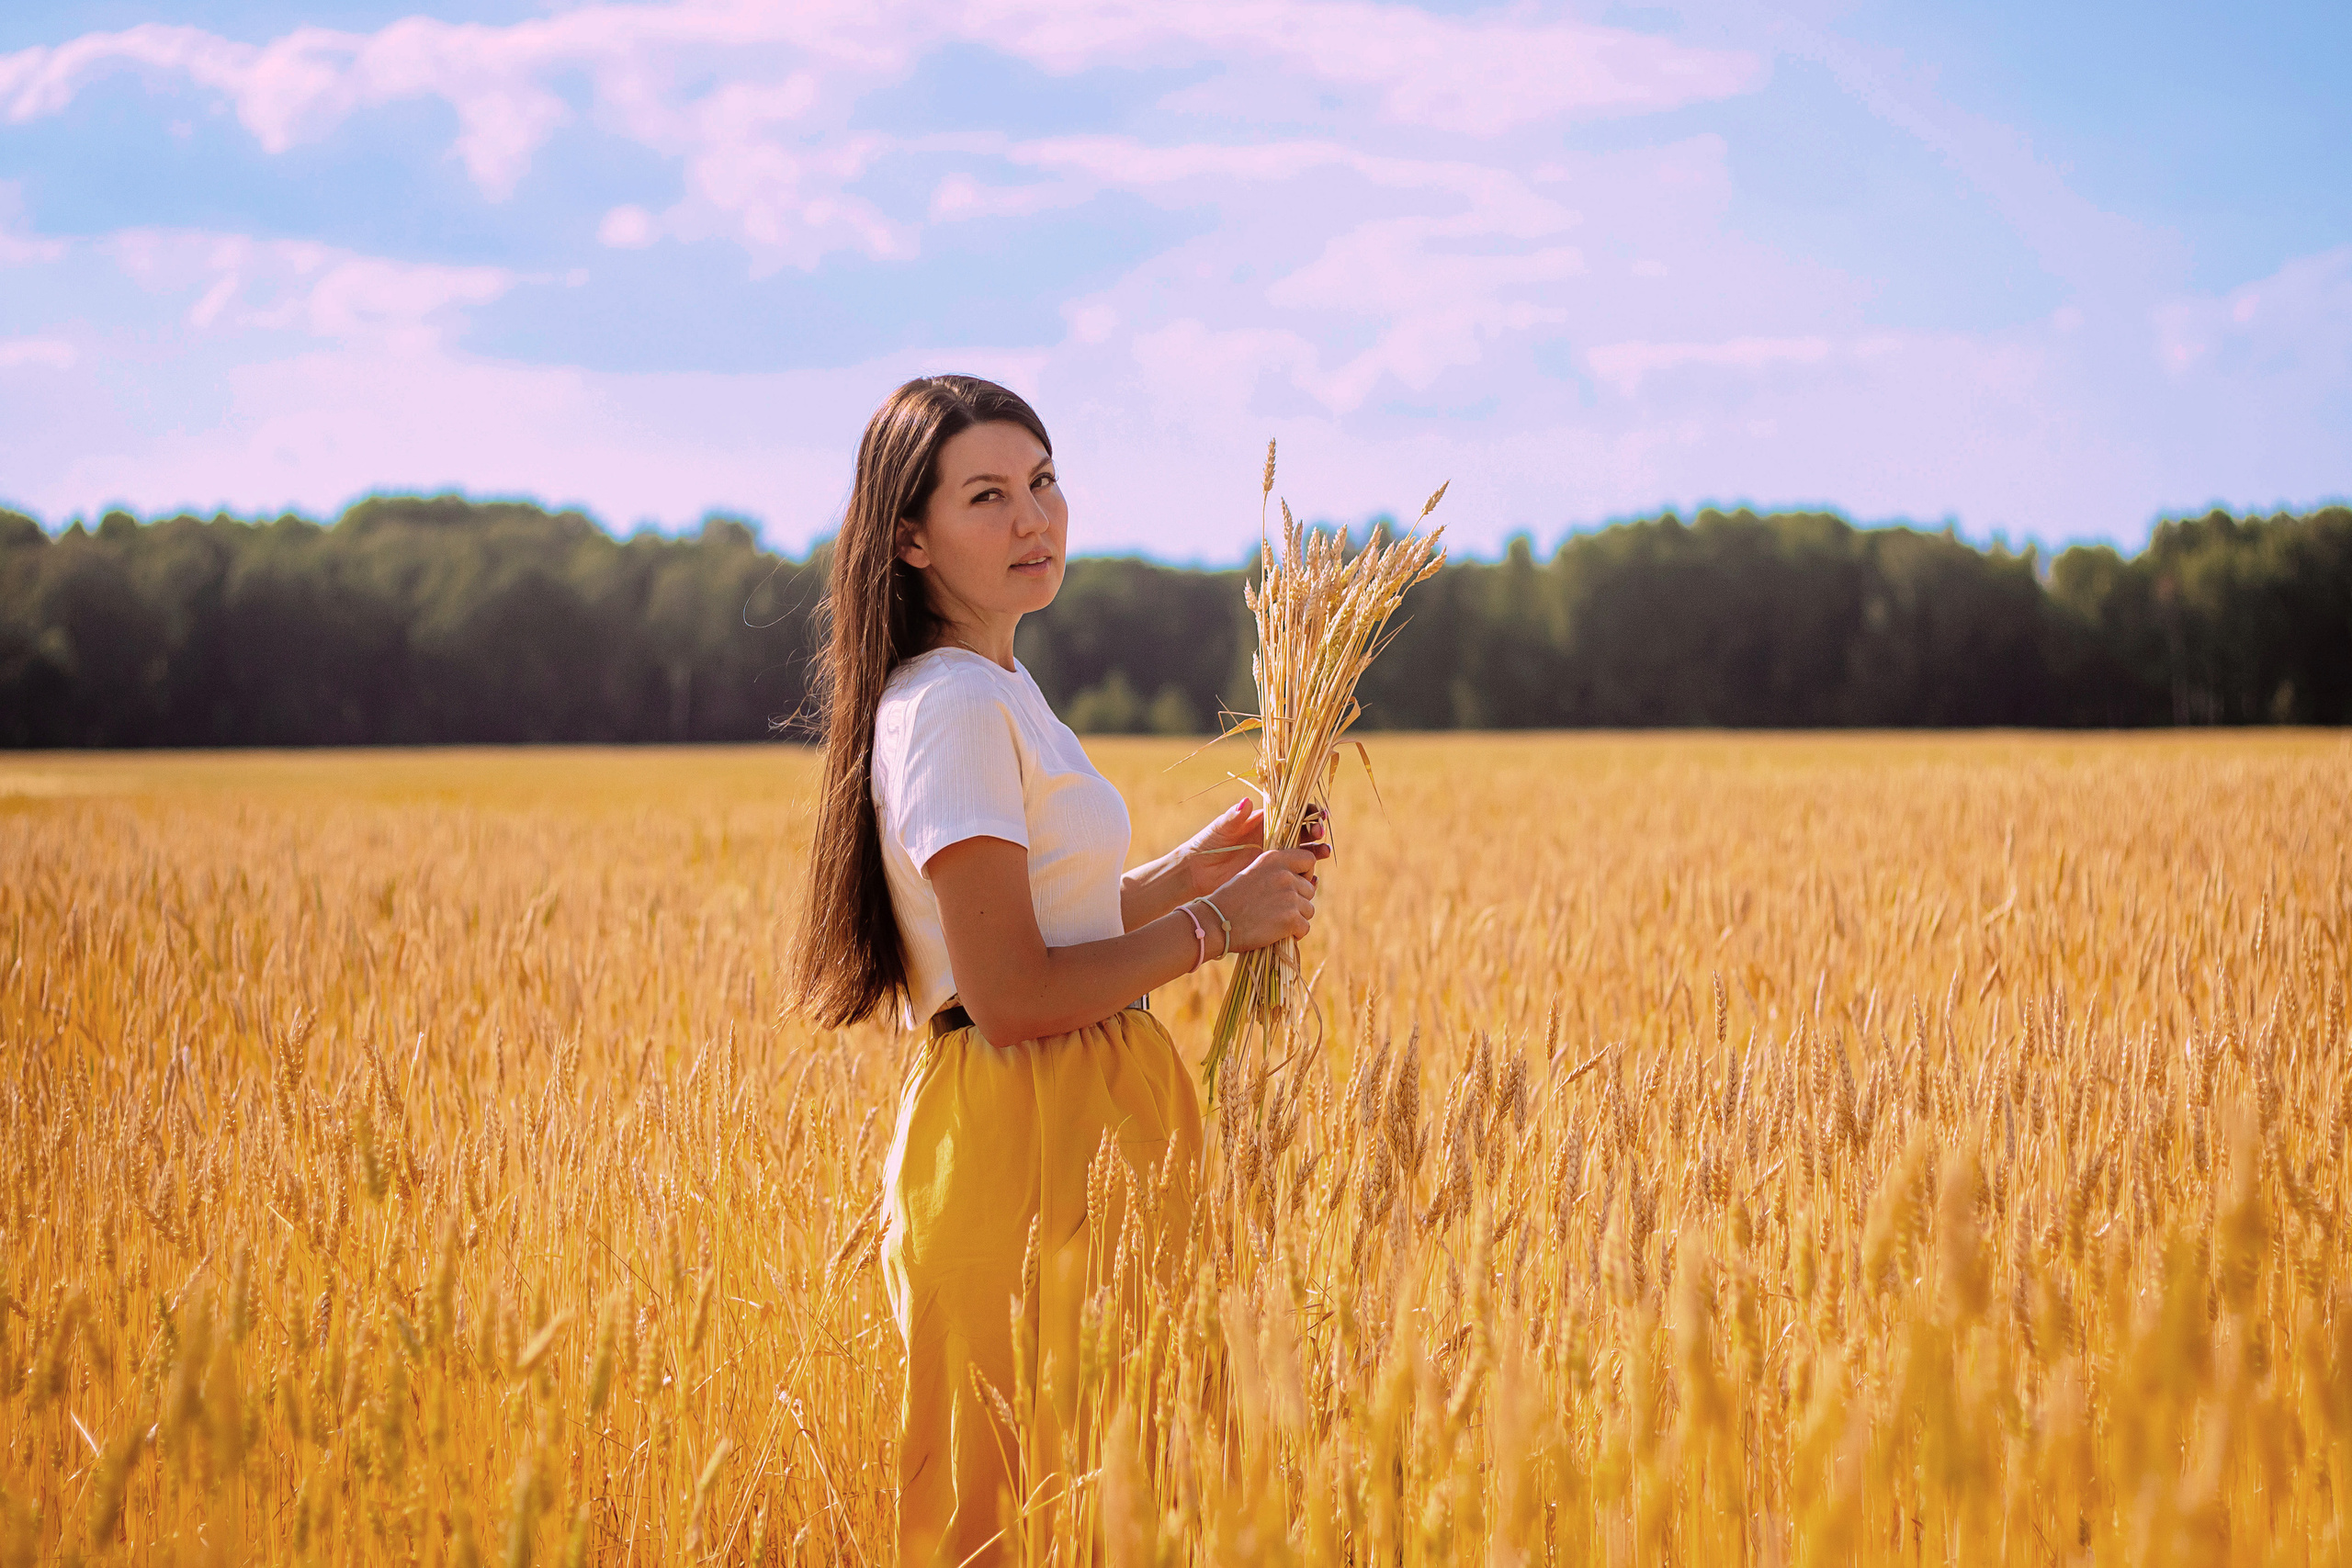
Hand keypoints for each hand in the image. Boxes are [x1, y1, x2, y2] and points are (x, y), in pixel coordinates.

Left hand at [1185, 800, 1331, 895]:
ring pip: (1302, 852)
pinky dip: (1307, 874)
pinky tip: (1313, 876)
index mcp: (1264, 821)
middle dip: (1315, 830)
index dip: (1307, 812)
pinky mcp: (1271, 875)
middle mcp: (1272, 837)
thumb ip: (1233, 817)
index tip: (1316, 815)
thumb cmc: (1207, 843)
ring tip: (1324, 852)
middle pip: (1302, 831)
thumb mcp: (1220, 829)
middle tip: (1319, 835)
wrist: (1197, 871)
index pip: (1292, 812)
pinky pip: (1294, 874)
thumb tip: (1246, 801)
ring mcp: (1274, 857)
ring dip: (1316, 851)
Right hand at [1201, 847, 1321, 953]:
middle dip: (1297, 901)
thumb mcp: (1254, 874)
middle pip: (1309, 888)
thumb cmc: (1231, 900)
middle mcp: (1285, 874)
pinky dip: (1294, 934)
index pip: (1308, 859)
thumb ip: (1280, 874)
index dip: (1305, 872)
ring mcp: (1289, 896)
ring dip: (1296, 918)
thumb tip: (1315, 881)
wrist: (1216, 922)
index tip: (1292, 884)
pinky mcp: (1291, 918)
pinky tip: (1277, 933)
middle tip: (1276, 909)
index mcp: (1274, 858)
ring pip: (1309, 909)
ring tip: (1274, 922)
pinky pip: (1304, 927)